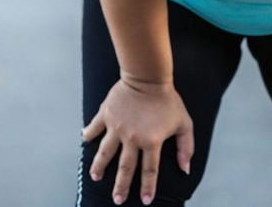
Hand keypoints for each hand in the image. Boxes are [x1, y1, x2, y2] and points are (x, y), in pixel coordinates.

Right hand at [81, 78, 193, 205]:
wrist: (147, 77)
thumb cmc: (168, 100)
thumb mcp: (184, 123)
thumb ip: (186, 147)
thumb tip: (185, 169)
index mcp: (151, 141)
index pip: (149, 170)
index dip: (148, 187)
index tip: (145, 200)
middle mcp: (132, 138)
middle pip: (125, 168)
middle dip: (121, 186)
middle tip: (117, 200)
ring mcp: (116, 127)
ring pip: (105, 152)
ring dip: (99, 166)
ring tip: (95, 177)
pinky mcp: (106, 114)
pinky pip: (95, 127)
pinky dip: (89, 134)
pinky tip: (85, 141)